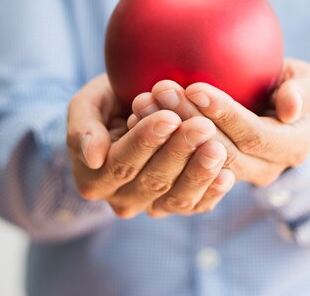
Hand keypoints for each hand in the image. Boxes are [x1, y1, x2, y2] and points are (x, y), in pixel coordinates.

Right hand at [66, 74, 234, 218]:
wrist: (132, 113)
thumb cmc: (110, 103)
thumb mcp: (88, 104)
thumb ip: (82, 127)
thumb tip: (93, 156)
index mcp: (94, 177)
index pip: (121, 162)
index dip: (146, 141)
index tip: (169, 117)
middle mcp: (121, 199)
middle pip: (152, 181)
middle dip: (179, 152)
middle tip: (203, 127)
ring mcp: (151, 206)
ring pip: (175, 197)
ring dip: (199, 174)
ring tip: (217, 149)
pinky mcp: (178, 205)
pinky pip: (195, 206)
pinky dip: (212, 192)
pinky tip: (227, 174)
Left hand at [129, 58, 309, 187]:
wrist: (270, 114)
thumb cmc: (287, 86)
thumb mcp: (305, 81)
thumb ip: (303, 90)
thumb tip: (292, 108)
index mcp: (291, 148)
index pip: (252, 135)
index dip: (223, 113)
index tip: (194, 87)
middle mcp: (264, 171)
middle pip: (220, 152)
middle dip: (189, 121)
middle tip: (161, 90)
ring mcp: (234, 180)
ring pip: (196, 164)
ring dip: (167, 136)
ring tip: (143, 104)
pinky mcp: (206, 181)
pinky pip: (178, 173)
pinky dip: (156, 150)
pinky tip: (136, 122)